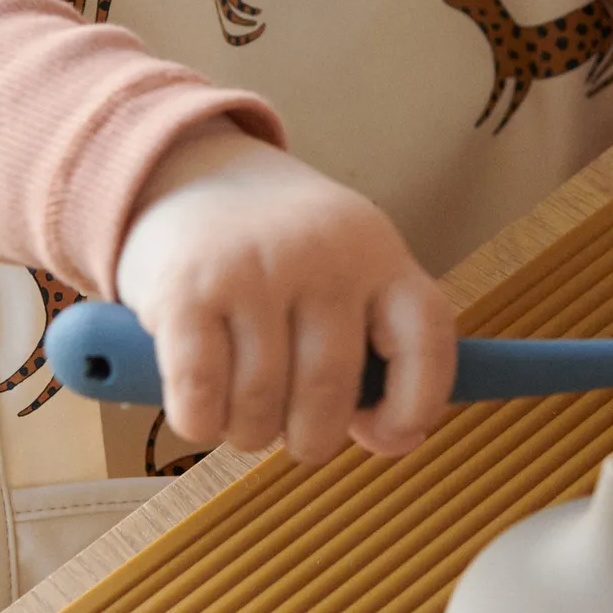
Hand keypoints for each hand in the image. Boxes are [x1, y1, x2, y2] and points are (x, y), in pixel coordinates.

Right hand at [114, 124, 456, 465]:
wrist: (191, 172)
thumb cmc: (278, 249)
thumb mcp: (347, 266)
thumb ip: (379, 346)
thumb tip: (396, 440)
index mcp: (377, 251)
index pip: (426, 339)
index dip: (415, 405)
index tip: (386, 434)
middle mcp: (321, 255)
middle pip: (330, 392)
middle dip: (310, 438)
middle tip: (291, 431)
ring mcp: (252, 269)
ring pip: (262, 406)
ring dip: (249, 432)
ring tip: (242, 412)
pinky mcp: (185, 290)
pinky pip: (201, 398)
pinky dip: (201, 422)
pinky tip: (201, 409)